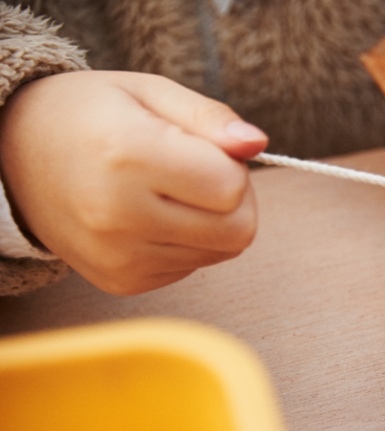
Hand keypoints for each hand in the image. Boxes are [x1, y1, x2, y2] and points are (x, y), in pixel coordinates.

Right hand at [0, 70, 267, 293]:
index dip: (233, 166)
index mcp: (128, 156)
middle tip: (197, 172)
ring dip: (212, 222)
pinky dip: (187, 242)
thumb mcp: (150, 91)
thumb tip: (257, 143)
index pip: (232, 188)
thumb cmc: (93, 114)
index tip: (204, 149)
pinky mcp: (121, 282)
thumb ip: (211, 117)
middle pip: (237, 231)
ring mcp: (118, 257)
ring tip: (169, 191)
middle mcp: (118, 216)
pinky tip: (151, 215)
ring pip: (221, 253)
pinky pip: (192, 267)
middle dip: (235, 199)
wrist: (14, 153)